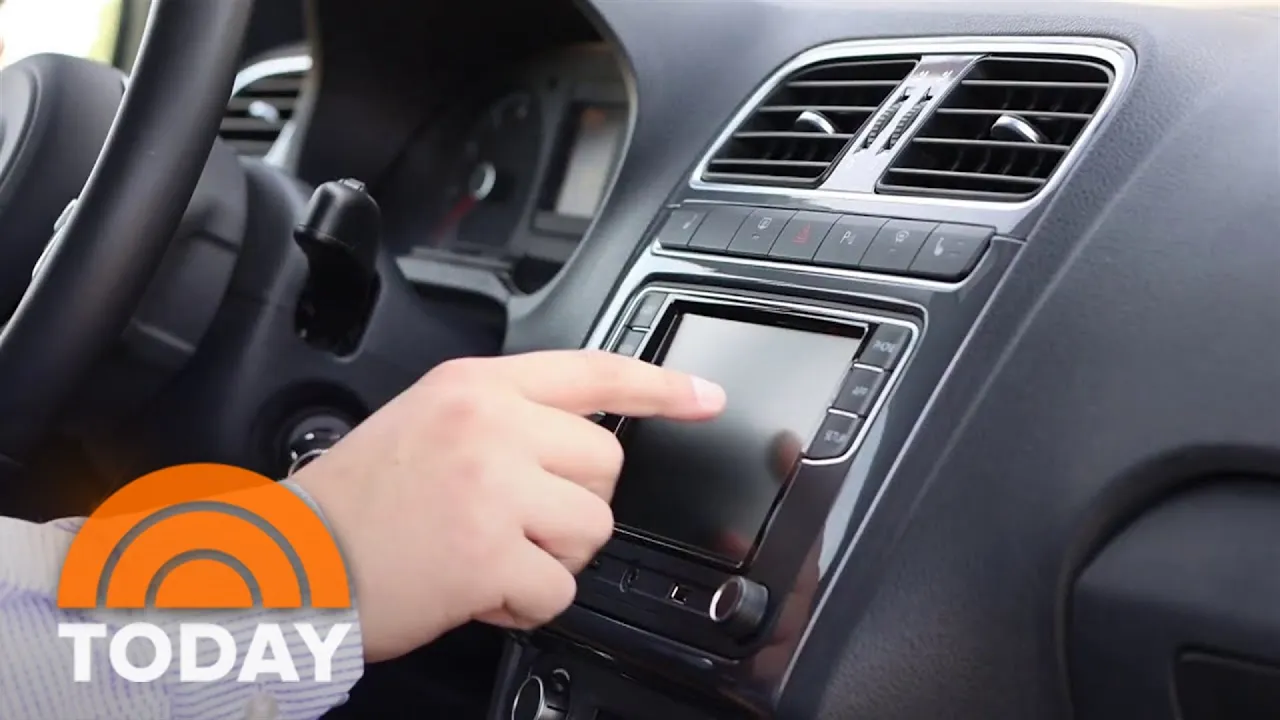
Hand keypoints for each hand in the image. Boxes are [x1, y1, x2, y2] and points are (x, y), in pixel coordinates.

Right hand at [293, 350, 725, 662]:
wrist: (292, 562)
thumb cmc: (357, 502)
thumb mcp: (428, 422)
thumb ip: (504, 419)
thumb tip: (580, 440)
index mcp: (476, 386)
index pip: (592, 371)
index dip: (660, 386)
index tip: (706, 399)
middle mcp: (491, 427)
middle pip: (606, 465)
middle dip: (576, 505)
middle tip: (518, 521)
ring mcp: (493, 490)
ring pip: (591, 530)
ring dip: (551, 557)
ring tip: (488, 553)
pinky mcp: (490, 556)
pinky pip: (559, 591)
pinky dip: (526, 605)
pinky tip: (479, 591)